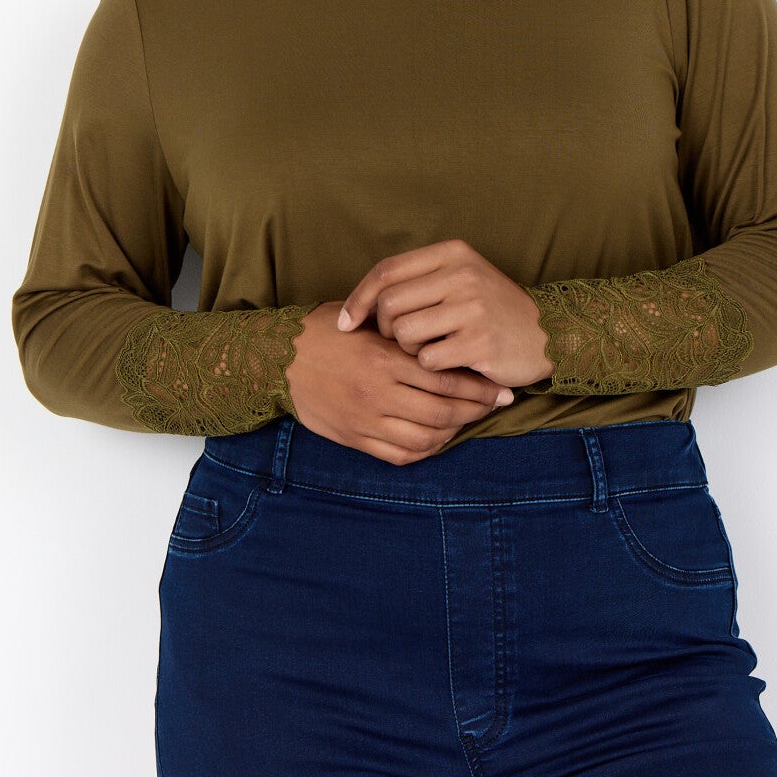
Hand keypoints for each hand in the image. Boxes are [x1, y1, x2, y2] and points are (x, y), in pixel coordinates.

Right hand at [285, 301, 517, 466]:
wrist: (278, 359)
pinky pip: (399, 455)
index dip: (478, 386)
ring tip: (468, 420)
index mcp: (383, 359)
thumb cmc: (326, 332)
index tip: (498, 387)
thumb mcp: (365, 321)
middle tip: (496, 404)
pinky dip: (426, 450)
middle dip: (476, 410)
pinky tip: (438, 438)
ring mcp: (365, 420)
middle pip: (442, 412)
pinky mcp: (354, 438)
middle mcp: (377, 393)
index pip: (445, 378)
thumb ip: (403, 333)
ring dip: (454, 432)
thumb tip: (450, 338)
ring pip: (425, 438)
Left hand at [336, 239, 552, 388]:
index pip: (387, 271)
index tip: (345, 322)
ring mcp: (473, 307)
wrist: (548, 334)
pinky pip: (427, 359)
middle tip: (400, 340)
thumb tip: (359, 304)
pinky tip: (448, 362)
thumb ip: (418, 280)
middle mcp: (462, 275)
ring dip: (407, 349)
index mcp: (453, 253)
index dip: (358, 298)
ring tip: (430, 348)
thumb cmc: (493, 309)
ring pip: (404, 333)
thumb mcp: (462, 278)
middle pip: (389, 304)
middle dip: (384, 329)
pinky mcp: (480, 342)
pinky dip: (429, 366)